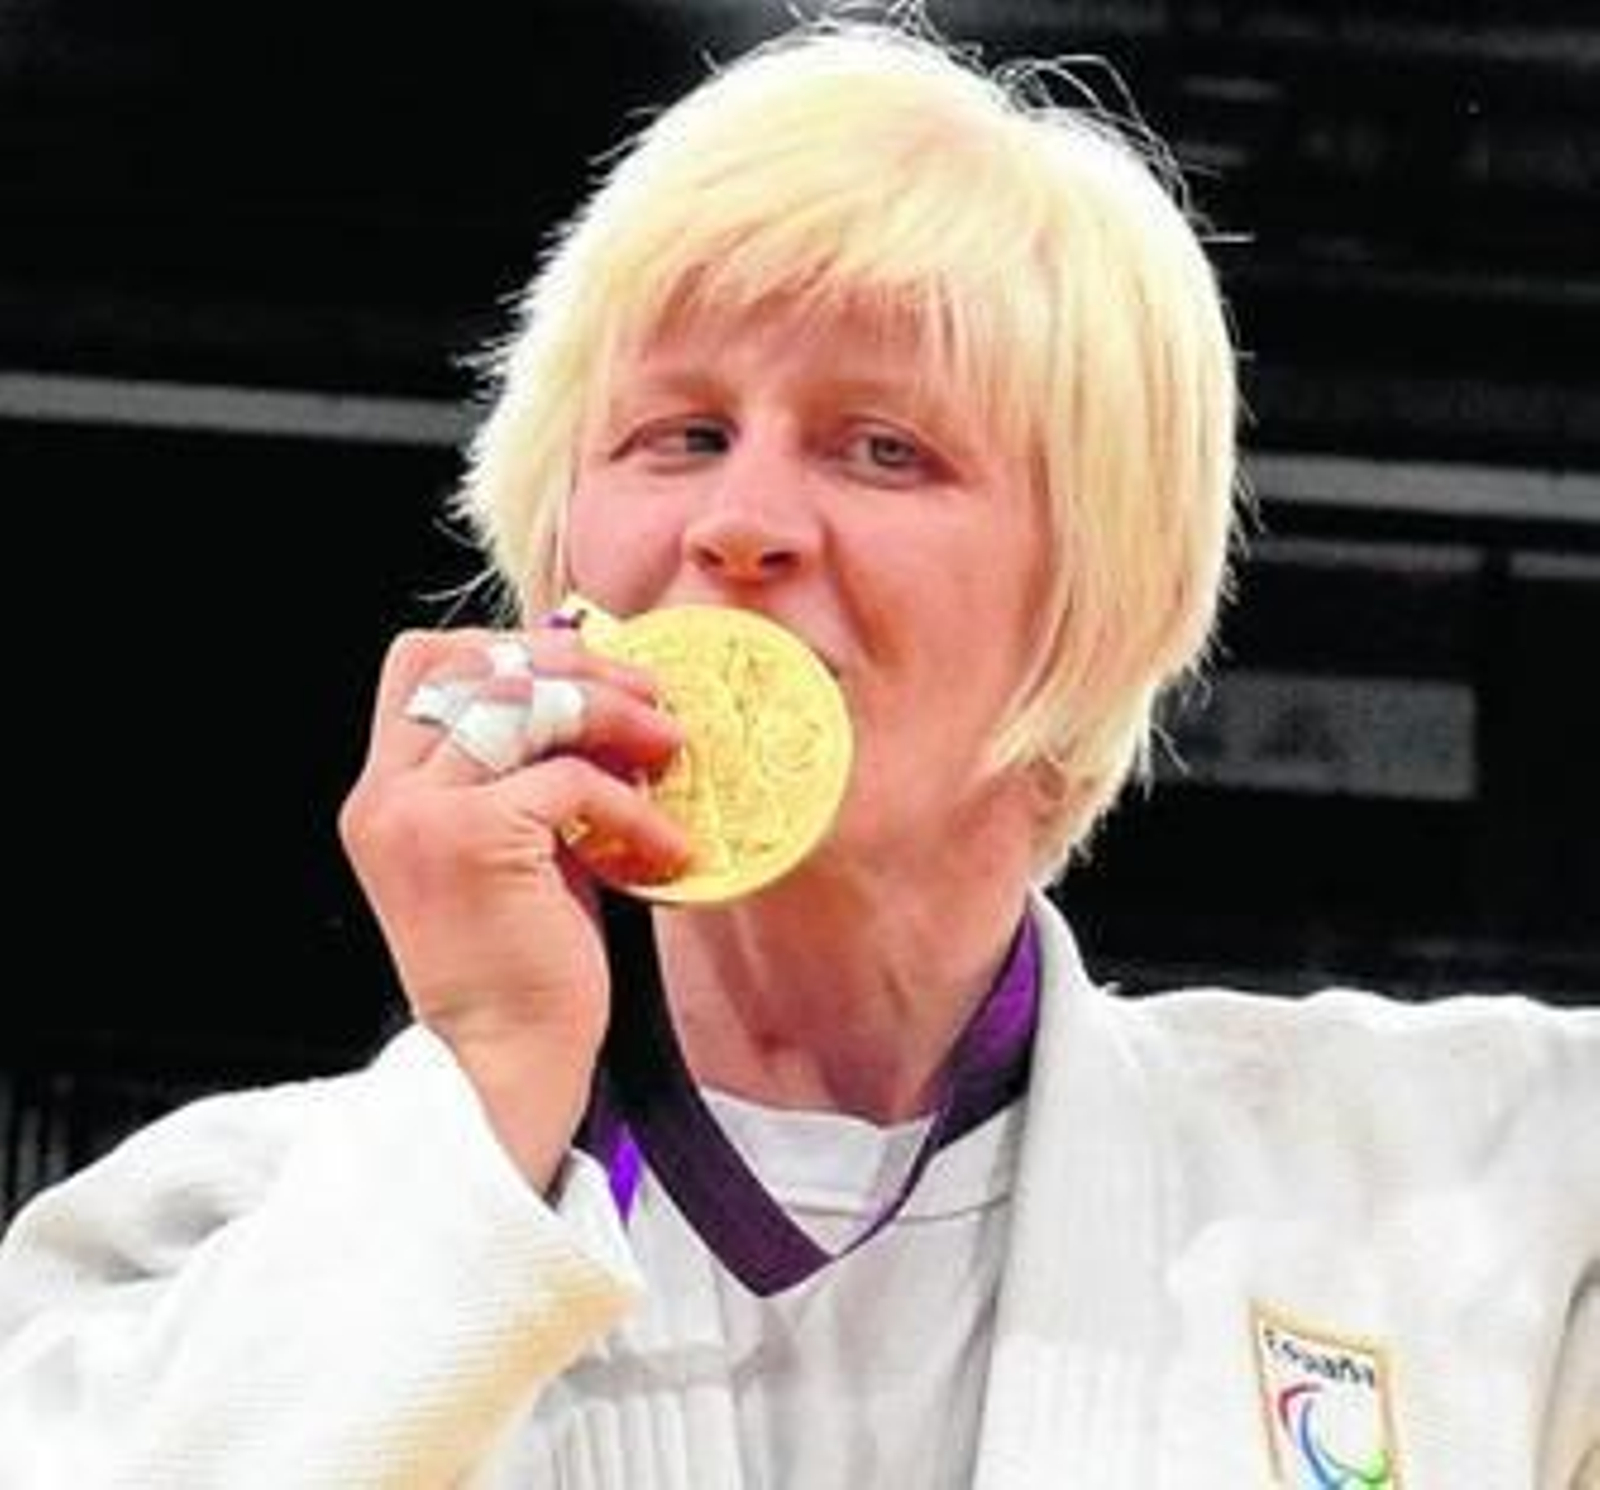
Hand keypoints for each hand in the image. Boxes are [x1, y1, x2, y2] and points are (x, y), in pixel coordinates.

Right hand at [339, 624, 687, 1183]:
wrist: (504, 1064)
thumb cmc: (523, 962)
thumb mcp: (515, 847)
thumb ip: (527, 771)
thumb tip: (600, 692)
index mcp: (386, 791)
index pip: (421, 662)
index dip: (509, 644)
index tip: (588, 667)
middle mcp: (387, 793)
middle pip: (476, 663)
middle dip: (575, 665)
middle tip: (649, 698)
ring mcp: (419, 814)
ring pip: (524, 703)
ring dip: (614, 715)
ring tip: (672, 749)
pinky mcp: (472, 841)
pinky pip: (569, 780)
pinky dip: (632, 808)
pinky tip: (668, 849)